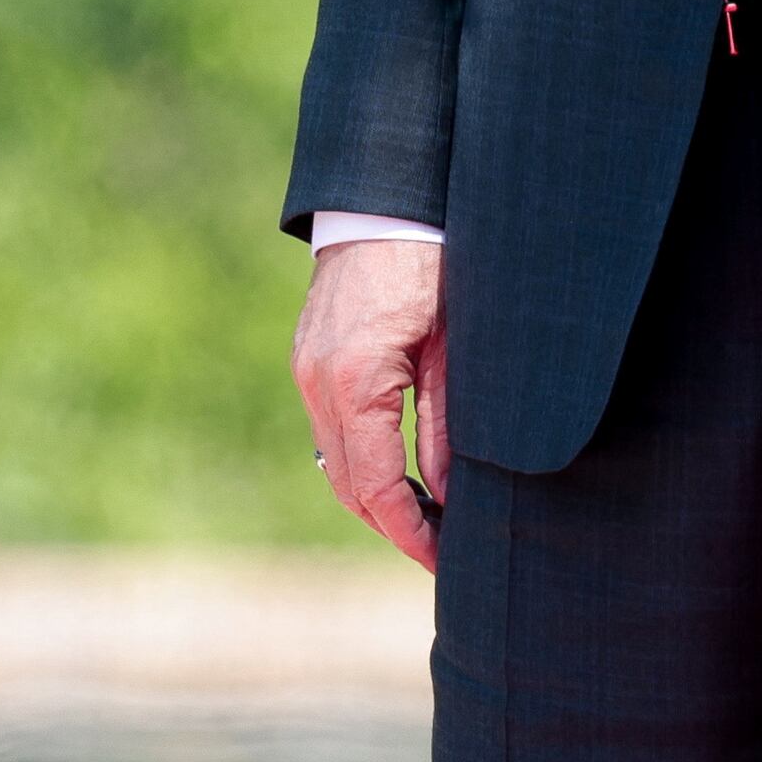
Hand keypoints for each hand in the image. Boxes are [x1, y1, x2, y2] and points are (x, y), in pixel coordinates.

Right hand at [293, 237, 448, 572]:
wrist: (384, 200)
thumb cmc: (430, 263)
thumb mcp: (453, 347)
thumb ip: (446, 426)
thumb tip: (449, 498)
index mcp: (356, 380)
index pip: (376, 485)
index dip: (410, 533)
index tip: (443, 561)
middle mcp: (318, 382)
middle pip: (347, 484)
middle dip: (392, 525)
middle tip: (442, 551)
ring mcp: (308, 371)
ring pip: (334, 462)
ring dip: (375, 497)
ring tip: (428, 520)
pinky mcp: (310, 360)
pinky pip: (331, 430)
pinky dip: (362, 461)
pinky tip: (402, 471)